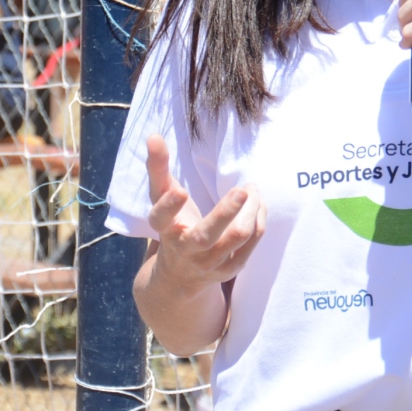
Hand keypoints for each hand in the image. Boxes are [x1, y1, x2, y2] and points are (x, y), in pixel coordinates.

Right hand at [144, 134, 265, 297]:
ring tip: (251, 189)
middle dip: (226, 213)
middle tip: (242, 190)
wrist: (180, 275)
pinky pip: (251, 242)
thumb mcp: (161, 197)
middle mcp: (186, 249)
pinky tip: (257, 204)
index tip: (180, 191)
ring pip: (237, 236)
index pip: (161, 219)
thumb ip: (158, 167)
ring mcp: (209, 261)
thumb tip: (153, 135)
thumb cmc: (172, 224)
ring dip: (251, 209)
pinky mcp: (230, 267)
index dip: (169, 206)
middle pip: (206, 236)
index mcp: (165, 229)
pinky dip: (259, 219)